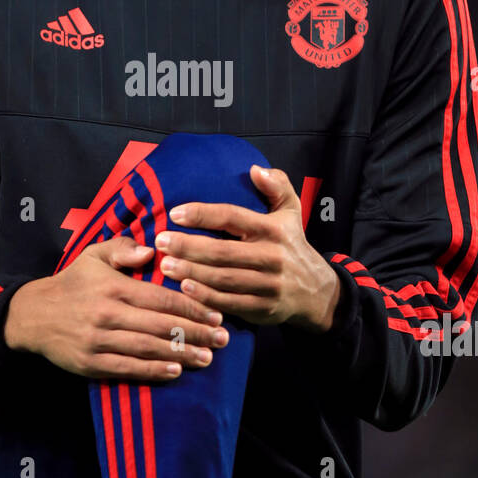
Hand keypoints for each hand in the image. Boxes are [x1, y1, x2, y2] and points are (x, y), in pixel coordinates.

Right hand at [3, 236, 229, 380]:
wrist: (31, 316)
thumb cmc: (70, 283)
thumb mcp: (92, 256)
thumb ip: (122, 248)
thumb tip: (152, 250)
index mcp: (113, 286)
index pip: (161, 298)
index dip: (192, 307)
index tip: (216, 313)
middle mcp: (108, 314)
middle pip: (161, 325)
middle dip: (196, 332)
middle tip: (223, 338)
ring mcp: (99, 341)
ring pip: (148, 348)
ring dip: (181, 354)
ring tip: (208, 357)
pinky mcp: (90, 363)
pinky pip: (127, 368)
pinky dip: (153, 371)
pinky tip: (175, 371)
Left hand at [153, 164, 341, 331]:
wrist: (316, 291)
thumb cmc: (291, 244)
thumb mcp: (291, 210)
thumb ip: (277, 184)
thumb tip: (255, 169)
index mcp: (273, 229)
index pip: (232, 217)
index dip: (202, 214)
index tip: (175, 213)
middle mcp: (272, 256)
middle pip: (223, 251)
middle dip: (188, 246)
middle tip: (160, 241)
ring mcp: (268, 285)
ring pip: (223, 278)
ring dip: (191, 272)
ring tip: (165, 265)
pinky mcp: (263, 308)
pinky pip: (229, 303)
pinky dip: (205, 298)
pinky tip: (184, 290)